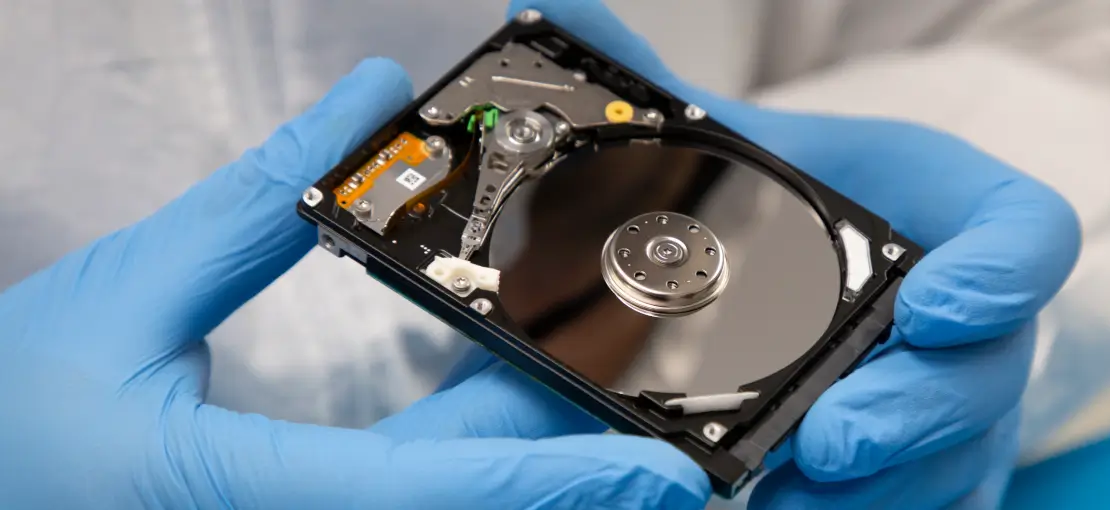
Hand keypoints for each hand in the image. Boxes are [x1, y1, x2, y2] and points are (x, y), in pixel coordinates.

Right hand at [0, 58, 709, 508]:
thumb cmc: (9, 416)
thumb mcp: (122, 297)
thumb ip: (249, 208)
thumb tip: (362, 108)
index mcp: (239, 498)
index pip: (427, 492)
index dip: (548, 479)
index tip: (658, 468)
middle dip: (564, 469)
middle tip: (655, 418)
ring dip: (521, 466)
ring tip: (594, 395)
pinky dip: (463, 473)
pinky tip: (499, 414)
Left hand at [506, 1, 1080, 507]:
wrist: (783, 256)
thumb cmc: (768, 200)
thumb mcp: (725, 142)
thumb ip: (651, 91)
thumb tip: (554, 11)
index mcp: (939, 214)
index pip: (1022, 233)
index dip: (1002, 272)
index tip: (932, 305)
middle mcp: (963, 314)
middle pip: (988, 370)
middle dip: (913, 413)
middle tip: (827, 441)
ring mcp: (951, 398)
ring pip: (954, 459)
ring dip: (876, 487)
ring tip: (778, 496)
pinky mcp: (925, 463)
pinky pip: (922, 502)